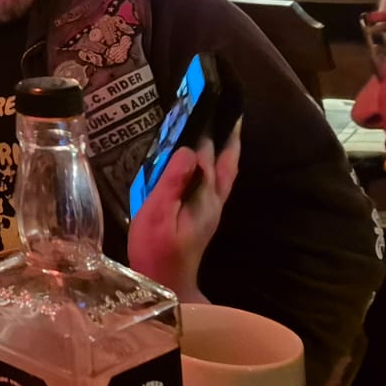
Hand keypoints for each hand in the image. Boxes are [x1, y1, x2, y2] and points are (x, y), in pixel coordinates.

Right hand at [127, 120, 241, 302]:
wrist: (168, 285)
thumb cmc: (157, 251)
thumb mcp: (156, 215)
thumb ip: (172, 182)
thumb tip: (189, 150)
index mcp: (204, 196)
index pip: (209, 154)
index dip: (208, 128)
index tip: (207, 101)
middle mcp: (213, 200)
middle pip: (227, 162)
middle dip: (228, 134)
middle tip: (228, 108)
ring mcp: (211, 209)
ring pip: (224, 171)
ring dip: (224, 147)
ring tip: (220, 125)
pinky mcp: (204, 215)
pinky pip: (215, 180)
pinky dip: (215, 162)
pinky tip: (204, 157)